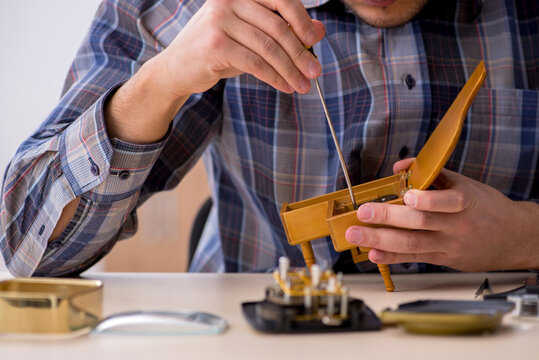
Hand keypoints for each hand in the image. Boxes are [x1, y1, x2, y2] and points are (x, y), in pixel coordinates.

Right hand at [155, 0, 325, 97]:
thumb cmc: (218, 50)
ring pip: (269, 48)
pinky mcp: (216, 45)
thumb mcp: (253, 37)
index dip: (301, 20)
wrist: (178, 68)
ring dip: (290, 70)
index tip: (314, 41)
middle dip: (300, 53)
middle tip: (315, 72)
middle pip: (277, 27)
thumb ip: (283, 30)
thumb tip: (320, 31)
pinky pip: (256, 63)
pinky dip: (275, 77)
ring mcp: (220, 21)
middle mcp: (229, 0)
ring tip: (303, 85)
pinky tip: (286, 87)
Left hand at [345, 158, 538, 271]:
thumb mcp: (465, 184)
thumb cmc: (485, 207)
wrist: (514, 238)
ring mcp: (448, 245)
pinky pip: (414, 257)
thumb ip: (432, 174)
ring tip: (357, 235)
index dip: (427, 199)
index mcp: (465, 201)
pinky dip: (391, 257)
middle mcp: (456, 225)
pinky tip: (373, 254)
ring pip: (412, 244)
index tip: (408, 196)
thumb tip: (401, 165)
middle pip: (420, 223)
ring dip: (380, 240)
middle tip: (364, 213)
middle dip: (388, 218)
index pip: (447, 201)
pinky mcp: (442, 259)